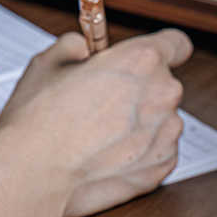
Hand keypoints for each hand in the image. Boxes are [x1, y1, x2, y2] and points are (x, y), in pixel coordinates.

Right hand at [0, 29, 191, 216]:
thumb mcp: (50, 61)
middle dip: (139, 92)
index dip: (163, 51)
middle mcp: (163, 95)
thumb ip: (77, 48)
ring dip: (142, 124)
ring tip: (104, 135)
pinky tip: (111, 154)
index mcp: (142, 59)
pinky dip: (142, 152)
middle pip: (163, 85)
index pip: (176, 44)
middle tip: (105, 104)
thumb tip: (83, 51)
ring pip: (162, 121)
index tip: (151, 60)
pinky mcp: (163, 165)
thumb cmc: (42, 120)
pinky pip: (160, 151)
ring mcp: (167, 133)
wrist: (39, 172)